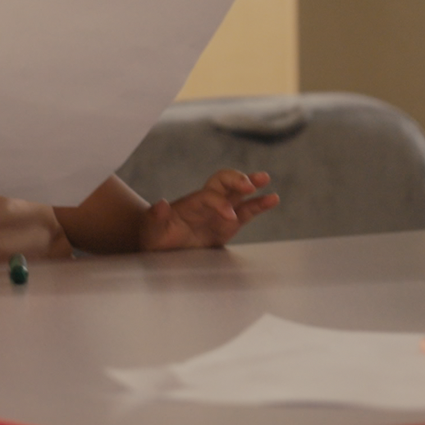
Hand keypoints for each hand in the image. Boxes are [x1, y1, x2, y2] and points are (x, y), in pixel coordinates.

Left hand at [141, 169, 278, 250]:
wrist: (161, 245)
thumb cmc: (155, 236)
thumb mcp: (151, 229)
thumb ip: (155, 217)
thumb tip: (160, 204)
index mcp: (191, 203)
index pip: (210, 196)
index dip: (221, 204)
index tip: (229, 217)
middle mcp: (207, 202)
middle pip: (224, 181)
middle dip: (237, 179)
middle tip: (250, 185)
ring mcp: (219, 212)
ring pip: (238, 193)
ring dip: (251, 184)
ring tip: (265, 179)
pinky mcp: (229, 224)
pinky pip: (246, 211)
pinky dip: (259, 205)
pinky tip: (272, 198)